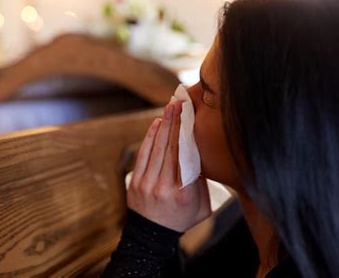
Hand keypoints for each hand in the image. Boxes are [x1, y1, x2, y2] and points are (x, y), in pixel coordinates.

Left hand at [127, 100, 210, 231]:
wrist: (153, 235)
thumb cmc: (183, 217)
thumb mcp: (202, 204)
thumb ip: (200, 179)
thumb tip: (199, 150)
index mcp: (184, 193)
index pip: (187, 156)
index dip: (188, 132)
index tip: (191, 115)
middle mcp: (164, 187)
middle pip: (172, 147)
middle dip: (176, 122)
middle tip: (180, 102)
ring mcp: (147, 184)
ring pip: (157, 148)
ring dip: (164, 124)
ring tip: (170, 107)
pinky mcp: (136, 182)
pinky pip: (144, 154)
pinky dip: (151, 137)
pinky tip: (157, 123)